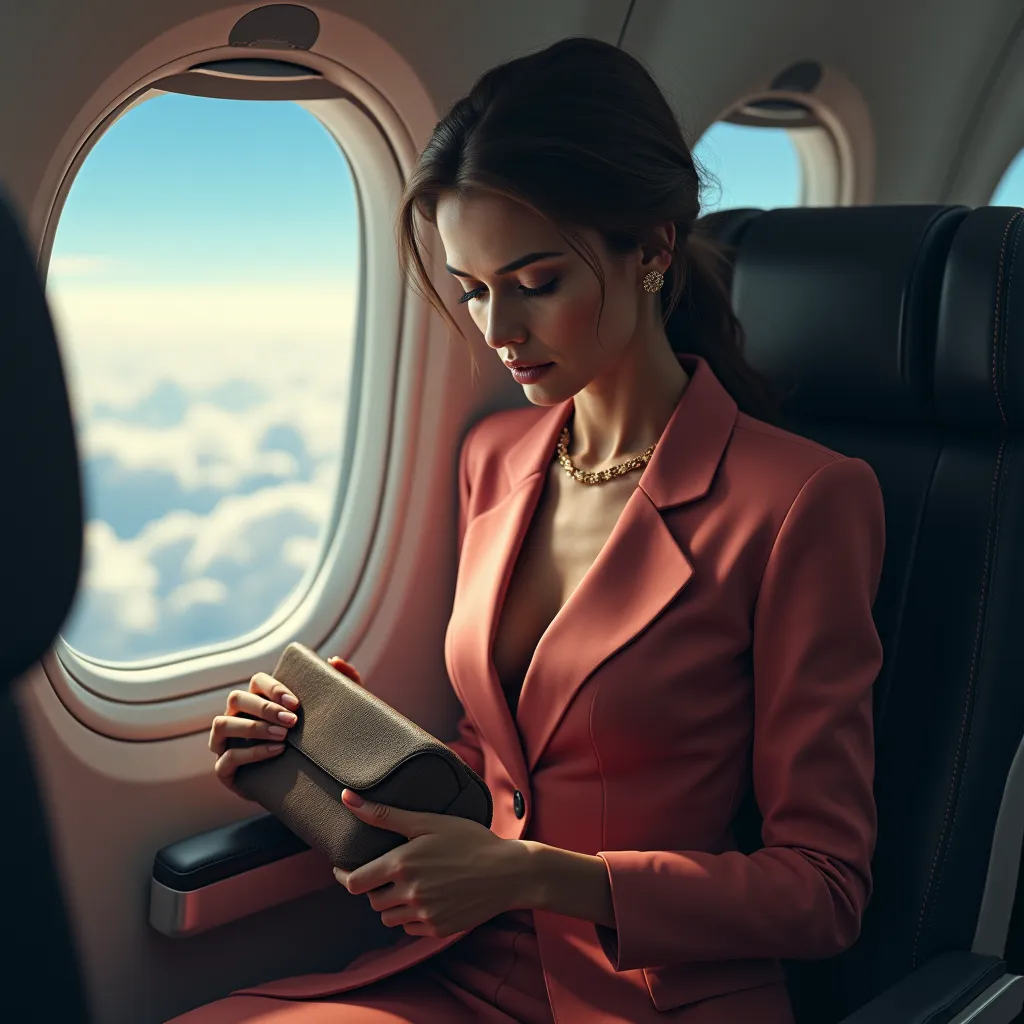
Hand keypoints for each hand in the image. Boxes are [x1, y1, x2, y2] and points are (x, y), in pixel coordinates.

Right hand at [208, 654, 361, 796]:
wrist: (306, 786)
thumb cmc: (314, 743)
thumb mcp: (331, 715)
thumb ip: (341, 683)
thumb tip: (334, 660)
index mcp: (257, 701)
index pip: (257, 682)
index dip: (273, 688)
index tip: (296, 703)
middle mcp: (236, 717)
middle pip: (236, 698)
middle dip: (264, 708)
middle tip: (292, 721)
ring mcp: (225, 743)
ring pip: (223, 724)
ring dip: (253, 727)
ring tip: (283, 737)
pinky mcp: (225, 771)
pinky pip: (227, 757)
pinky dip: (251, 753)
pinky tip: (276, 752)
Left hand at [333, 789, 530, 937]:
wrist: (508, 872)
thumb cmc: (469, 839)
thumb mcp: (428, 821)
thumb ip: (385, 814)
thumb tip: (347, 798)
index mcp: (402, 865)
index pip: (354, 882)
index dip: (345, 876)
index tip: (344, 869)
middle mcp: (409, 893)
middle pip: (372, 901)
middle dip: (375, 888)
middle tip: (389, 873)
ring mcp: (424, 915)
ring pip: (389, 918)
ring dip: (392, 904)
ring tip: (409, 886)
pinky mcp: (438, 929)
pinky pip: (410, 929)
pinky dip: (412, 917)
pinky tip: (428, 898)